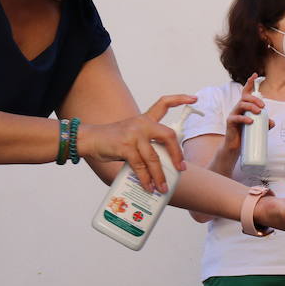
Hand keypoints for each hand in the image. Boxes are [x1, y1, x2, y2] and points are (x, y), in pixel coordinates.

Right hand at [74, 94, 195, 192]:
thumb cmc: (113, 140)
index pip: (164, 103)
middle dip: (177, 154)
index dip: (180, 99)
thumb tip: (163, 165)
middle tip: (181, 168)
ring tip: (163, 187)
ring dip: (160, 175)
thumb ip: (147, 144)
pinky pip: (140, 166)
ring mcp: (134, 134)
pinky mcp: (125, 147)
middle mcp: (142, 124)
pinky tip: (149, 186)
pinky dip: (146, 179)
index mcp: (145, 119)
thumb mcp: (132, 134)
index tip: (194, 98)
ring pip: (154, 158)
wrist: (90, 139)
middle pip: (168, 136)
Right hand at [221, 74, 271, 154]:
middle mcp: (238, 109)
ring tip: (259, 112)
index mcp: (244, 107)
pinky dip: (244, 119)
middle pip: (245, 98)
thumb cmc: (245, 134)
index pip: (246, 92)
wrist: (234, 147)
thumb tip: (272, 122)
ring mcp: (233, 114)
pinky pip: (236, 118)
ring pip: (241, 105)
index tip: (255, 75)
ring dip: (251, 107)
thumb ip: (265, 123)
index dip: (249, 83)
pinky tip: (251, 121)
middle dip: (255, 99)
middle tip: (263, 106)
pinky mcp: (230, 122)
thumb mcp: (258, 127)